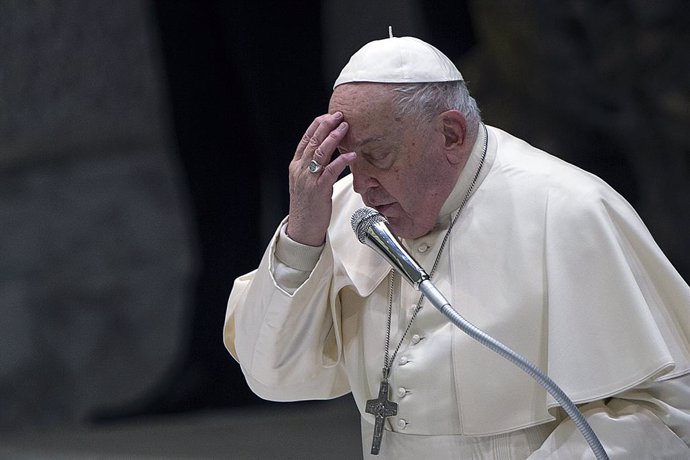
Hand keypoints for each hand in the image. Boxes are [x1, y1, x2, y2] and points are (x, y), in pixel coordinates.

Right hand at [286, 111, 355, 245]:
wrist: (302, 228)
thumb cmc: (307, 206)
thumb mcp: (306, 182)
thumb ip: (313, 167)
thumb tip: (327, 154)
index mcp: (296, 166)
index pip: (305, 140)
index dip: (316, 126)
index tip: (327, 116)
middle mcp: (300, 170)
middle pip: (313, 142)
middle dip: (326, 126)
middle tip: (339, 115)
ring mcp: (308, 179)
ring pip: (320, 153)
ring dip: (333, 138)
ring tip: (345, 128)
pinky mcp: (318, 190)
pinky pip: (330, 171)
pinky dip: (341, 161)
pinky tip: (352, 155)